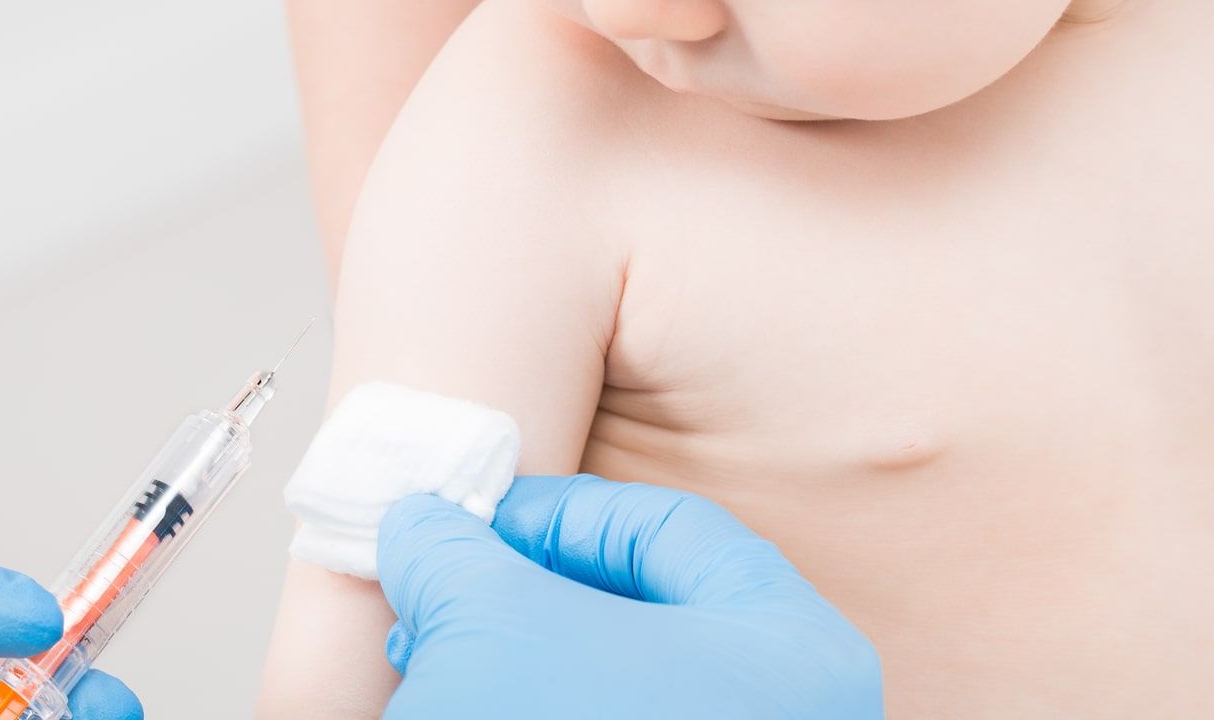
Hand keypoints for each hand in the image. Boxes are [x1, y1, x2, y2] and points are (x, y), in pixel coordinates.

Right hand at [377, 474, 883, 718]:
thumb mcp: (490, 631)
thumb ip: (456, 556)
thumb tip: (422, 529)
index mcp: (792, 648)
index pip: (668, 529)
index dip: (558, 514)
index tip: (480, 525)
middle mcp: (790, 717)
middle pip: (645, 608)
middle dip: (524, 593)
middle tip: (449, 592)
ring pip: (622, 684)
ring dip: (518, 659)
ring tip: (436, 662)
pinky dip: (540, 710)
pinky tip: (469, 710)